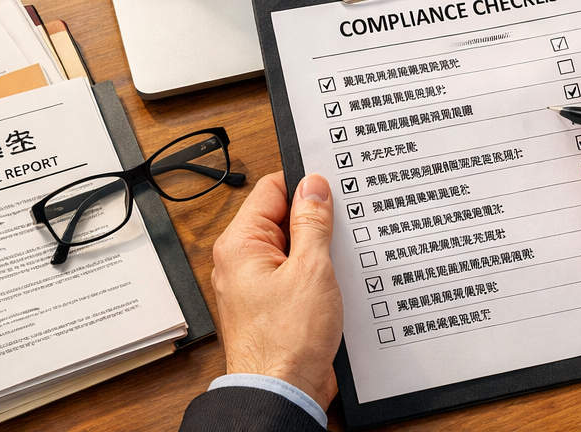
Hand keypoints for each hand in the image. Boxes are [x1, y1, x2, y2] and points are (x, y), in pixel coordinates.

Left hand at [211, 171, 342, 409]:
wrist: (282, 395)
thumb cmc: (286, 341)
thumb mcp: (311, 269)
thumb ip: (312, 222)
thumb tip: (313, 186)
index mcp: (241, 243)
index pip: (272, 189)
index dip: (304, 185)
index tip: (331, 188)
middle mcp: (241, 260)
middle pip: (281, 216)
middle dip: (313, 220)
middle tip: (340, 228)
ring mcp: (254, 282)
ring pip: (291, 246)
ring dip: (316, 249)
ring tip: (336, 260)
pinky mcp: (270, 302)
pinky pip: (293, 271)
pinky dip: (314, 271)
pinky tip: (334, 280)